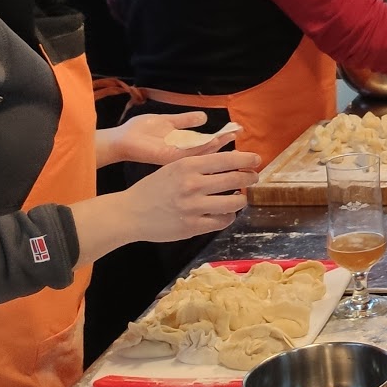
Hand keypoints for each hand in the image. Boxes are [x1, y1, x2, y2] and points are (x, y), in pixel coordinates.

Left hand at [99, 112, 236, 167]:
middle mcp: (183, 152)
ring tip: (231, 137)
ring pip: (203, 153)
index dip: (223, 136)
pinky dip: (202, 148)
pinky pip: (189, 153)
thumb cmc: (140, 131)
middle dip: (225, 142)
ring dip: (218, 146)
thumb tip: (204, 117)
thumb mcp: (167, 121)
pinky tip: (213, 141)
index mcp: (183, 144)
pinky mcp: (170, 158)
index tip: (237, 129)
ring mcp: (177, 157)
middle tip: (240, 134)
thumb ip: (185, 120)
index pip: (208, 141)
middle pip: (210, 149)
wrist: (122, 140)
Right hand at [119, 150, 261, 242]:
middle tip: (253, 178)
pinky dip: (228, 216)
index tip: (256, 160)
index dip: (246, 160)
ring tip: (239, 197)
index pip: (227, 159)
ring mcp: (193, 207)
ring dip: (241, 199)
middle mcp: (192, 185)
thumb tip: (230, 159)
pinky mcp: (192, 226)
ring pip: (233, 203)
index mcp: (187, 166)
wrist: (130, 213)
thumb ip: (198, 164)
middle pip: (235, 180)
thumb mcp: (173, 167)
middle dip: (250, 178)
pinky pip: (222, 221)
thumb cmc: (153, 188)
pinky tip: (225, 213)